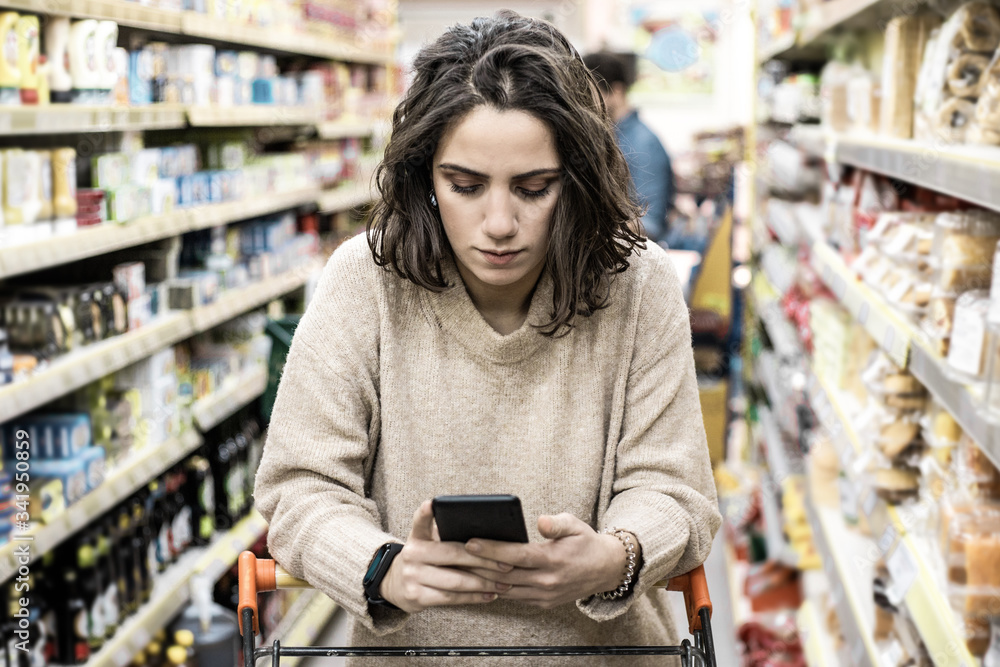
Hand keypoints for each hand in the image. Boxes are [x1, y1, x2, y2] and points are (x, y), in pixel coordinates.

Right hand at [379, 500, 513, 612]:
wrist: (395, 584)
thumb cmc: (424, 560)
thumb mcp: (427, 543)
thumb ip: (447, 537)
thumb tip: (489, 537)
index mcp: (417, 536)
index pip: (420, 520)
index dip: (426, 512)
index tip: (433, 503)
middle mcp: (412, 554)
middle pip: (453, 554)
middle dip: (484, 560)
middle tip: (507, 564)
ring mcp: (412, 576)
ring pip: (456, 581)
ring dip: (484, 583)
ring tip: (503, 583)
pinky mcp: (416, 597)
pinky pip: (451, 598)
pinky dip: (473, 597)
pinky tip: (489, 594)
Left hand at [464, 514, 639, 609]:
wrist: (605, 570)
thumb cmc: (586, 542)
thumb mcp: (575, 525)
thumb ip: (556, 523)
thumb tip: (540, 521)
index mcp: (552, 560)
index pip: (515, 555)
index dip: (491, 549)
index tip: (470, 542)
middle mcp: (547, 581)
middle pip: (504, 574)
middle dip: (478, 565)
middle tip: (455, 554)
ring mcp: (544, 595)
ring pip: (506, 589)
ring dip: (484, 579)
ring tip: (463, 566)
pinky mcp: (543, 603)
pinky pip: (515, 597)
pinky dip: (498, 588)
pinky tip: (483, 578)